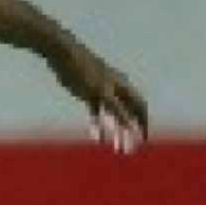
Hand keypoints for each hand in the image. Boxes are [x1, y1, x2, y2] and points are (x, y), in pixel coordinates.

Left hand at [47, 39, 147, 153]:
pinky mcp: (87, 92)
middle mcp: (115, 88)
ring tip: (117, 148)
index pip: (140, 107)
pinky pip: (96, 112)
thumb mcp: (102, 94)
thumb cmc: (84, 71)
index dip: (143, 124)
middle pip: (127, 113)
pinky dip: (98, 124)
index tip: (143, 140)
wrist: (62, 54)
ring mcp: (101, 91)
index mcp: (123, 86)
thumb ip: (118, 112)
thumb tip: (132, 128)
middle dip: (129, 132)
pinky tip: (96, 137)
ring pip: (112, 114)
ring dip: (115, 131)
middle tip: (129, 150)